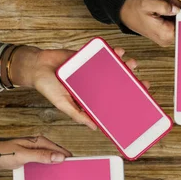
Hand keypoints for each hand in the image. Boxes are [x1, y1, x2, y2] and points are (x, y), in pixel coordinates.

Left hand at [0, 125, 71, 169]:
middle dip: (63, 167)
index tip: (76, 171)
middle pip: (57, 157)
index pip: (62, 152)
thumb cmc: (1, 153)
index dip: (70, 161)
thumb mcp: (22, 156)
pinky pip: (40, 166)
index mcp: (41, 143)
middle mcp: (40, 146)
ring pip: (49, 163)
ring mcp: (34, 153)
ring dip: (52, 171)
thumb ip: (41, 156)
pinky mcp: (29, 159)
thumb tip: (60, 157)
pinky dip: (42, 173)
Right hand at [9, 46, 144, 128]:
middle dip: (131, 83)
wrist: (37, 65)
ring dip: (126, 66)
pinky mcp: (88, 57)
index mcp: (91, 98)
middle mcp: (95, 85)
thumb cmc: (48, 88)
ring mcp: (93, 71)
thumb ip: (78, 115)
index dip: (126, 101)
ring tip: (133, 64)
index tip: (140, 102)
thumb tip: (94, 127)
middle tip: (144, 84)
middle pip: (117, 84)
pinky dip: (113, 53)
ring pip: (114, 68)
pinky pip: (103, 55)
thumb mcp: (63, 104)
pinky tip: (120, 52)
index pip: (112, 101)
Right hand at [120, 0, 180, 46]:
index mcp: (164, 34)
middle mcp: (165, 39)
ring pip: (177, 23)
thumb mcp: (149, 4)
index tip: (175, 2)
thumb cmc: (133, 8)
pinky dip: (170, 14)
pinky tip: (164, 6)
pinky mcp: (162, 34)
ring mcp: (164, 37)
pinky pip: (171, 23)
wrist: (123, 11)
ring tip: (164, 1)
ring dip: (174, 10)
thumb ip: (166, 7)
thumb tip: (178, 9)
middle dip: (178, 10)